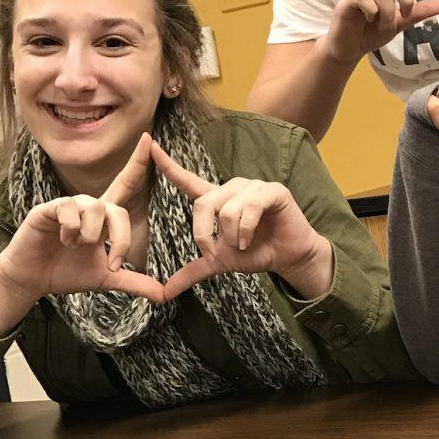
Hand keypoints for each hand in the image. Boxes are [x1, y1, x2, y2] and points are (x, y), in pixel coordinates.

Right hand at [0, 134, 164, 305]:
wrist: (31, 280)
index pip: (125, 183)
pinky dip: (70, 230)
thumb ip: (135, 282)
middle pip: (117, 210)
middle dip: (119, 239)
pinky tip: (60, 238)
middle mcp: (90, 205)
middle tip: (113, 263)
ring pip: (95, 210)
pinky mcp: (49, 208)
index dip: (138, 162)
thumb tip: (164, 295)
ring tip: (74, 246)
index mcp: (104, 215)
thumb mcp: (106, 278)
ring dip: (89, 236)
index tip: (151, 139)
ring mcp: (69, 204)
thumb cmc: (66, 272)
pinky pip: (70, 210)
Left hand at [153, 144, 333, 301]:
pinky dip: (246, 229)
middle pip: (204, 203)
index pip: (189, 180)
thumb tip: (163, 292)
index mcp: (218, 199)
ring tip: (242, 245)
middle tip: (218, 251)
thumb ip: (193, 271)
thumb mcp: (219, 262)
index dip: (169, 165)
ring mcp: (254, 187)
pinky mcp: (273, 191)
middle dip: (205, 234)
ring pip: (227, 209)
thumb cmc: (255, 252)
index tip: (150, 146)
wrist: (287, 257)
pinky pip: (250, 207)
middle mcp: (233, 188)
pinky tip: (250, 241)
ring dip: (231, 236)